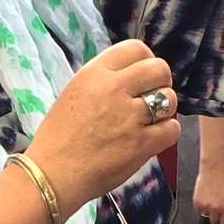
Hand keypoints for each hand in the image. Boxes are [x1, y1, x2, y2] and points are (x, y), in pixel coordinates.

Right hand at [27, 40, 181, 211]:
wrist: (51, 174)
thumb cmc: (59, 138)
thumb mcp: (74, 93)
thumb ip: (103, 82)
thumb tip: (133, 77)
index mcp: (94, 74)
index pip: (136, 48)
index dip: (146, 61)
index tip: (144, 77)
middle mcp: (113, 89)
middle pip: (159, 69)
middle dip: (161, 82)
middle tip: (152, 99)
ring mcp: (128, 116)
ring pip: (169, 99)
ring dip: (164, 110)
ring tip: (150, 121)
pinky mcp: (140, 143)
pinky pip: (171, 129)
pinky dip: (166, 133)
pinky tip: (152, 139)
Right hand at [193, 150, 223, 223]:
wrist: (213, 169)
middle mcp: (215, 209)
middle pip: (214, 222)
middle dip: (216, 217)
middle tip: (217, 209)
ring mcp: (205, 206)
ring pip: (206, 216)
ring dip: (208, 211)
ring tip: (211, 201)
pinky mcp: (197, 202)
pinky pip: (199, 210)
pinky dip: (201, 207)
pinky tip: (206, 198)